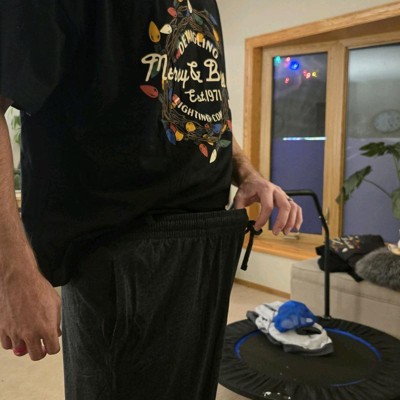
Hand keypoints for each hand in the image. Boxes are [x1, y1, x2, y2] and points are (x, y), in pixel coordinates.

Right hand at [0, 244, 61, 360]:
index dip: (53, 347)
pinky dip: (12, 341)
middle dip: (40, 351)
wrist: (19, 280)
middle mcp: (31, 334)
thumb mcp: (55, 304)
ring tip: (28, 334)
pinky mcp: (3, 329)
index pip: (52, 350)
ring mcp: (15, 332)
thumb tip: (55, 334)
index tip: (52, 343)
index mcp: (47, 328)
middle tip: (41, 345)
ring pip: (20, 351)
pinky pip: (7, 344)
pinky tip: (17, 332)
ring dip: (25, 345)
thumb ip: (56, 321)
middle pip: (36, 356)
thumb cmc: (39, 289)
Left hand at [234, 173, 302, 233]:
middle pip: (285, 206)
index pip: (267, 206)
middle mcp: (277, 191)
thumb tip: (240, 223)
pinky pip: (296, 207)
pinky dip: (298, 217)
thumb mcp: (239, 197)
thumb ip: (239, 209)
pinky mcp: (286, 198)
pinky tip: (296, 227)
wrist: (253, 179)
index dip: (263, 219)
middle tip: (276, 233)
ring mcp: (283, 194)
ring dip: (291, 221)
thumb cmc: (247, 188)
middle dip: (282, 221)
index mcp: (265, 189)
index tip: (257, 227)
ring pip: (293, 207)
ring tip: (285, 232)